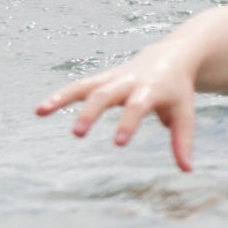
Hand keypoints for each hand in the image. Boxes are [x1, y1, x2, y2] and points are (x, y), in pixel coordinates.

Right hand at [36, 42, 204, 171]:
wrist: (172, 57)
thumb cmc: (177, 91)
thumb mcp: (184, 113)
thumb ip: (182, 140)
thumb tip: (186, 170)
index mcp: (151, 89)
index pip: (138, 106)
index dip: (128, 123)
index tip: (118, 143)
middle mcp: (128, 81)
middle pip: (106, 95)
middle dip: (91, 112)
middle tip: (77, 133)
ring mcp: (112, 78)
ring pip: (86, 86)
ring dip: (63, 97)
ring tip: (41, 111)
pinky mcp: (101, 79)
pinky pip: (78, 86)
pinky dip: (60, 95)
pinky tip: (40, 110)